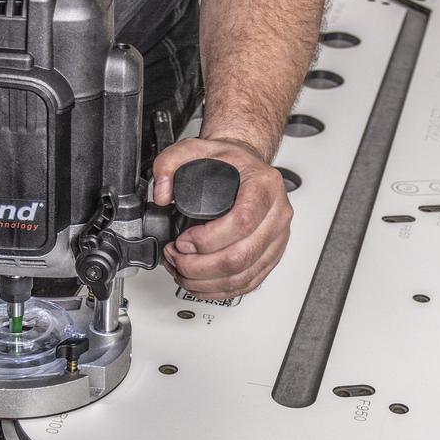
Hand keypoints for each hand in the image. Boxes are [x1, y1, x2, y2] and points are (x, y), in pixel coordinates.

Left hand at [153, 137, 291, 298]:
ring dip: (205, 281)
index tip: (184, 240)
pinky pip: (247, 284)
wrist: (247, 168)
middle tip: (176, 258)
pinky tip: (197, 282)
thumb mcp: (196, 149)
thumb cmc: (229, 162)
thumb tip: (162, 195)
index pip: (242, 221)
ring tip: (181, 270)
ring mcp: (276, 239)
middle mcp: (276, 215)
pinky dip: (218, 290)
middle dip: (199, 266)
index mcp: (264, 187)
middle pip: (241, 256)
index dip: (208, 239)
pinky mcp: (270, 257)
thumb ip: (170, 164)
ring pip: (243, 276)